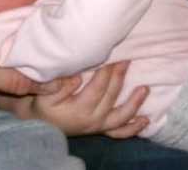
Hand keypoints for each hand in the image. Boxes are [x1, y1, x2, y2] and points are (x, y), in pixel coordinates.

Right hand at [0, 62, 149, 137]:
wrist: (41, 124)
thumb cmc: (43, 106)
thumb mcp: (46, 95)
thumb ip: (61, 86)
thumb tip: (77, 76)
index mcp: (79, 109)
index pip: (98, 87)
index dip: (106, 71)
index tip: (112, 55)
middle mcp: (93, 119)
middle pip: (111, 96)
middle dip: (119, 76)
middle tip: (126, 60)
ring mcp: (98, 126)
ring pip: (121, 117)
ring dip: (135, 103)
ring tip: (145, 89)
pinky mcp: (101, 129)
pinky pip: (120, 132)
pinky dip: (134, 128)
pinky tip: (146, 120)